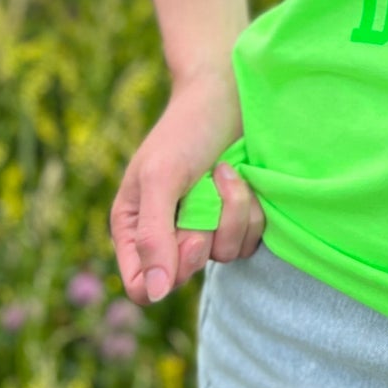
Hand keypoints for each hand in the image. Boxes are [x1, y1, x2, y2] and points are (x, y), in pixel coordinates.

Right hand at [108, 70, 265, 306]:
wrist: (230, 93)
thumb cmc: (186, 131)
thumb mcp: (161, 178)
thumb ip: (153, 236)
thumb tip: (154, 294)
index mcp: (135, 229)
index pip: (142, 286)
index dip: (167, 272)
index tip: (186, 236)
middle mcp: (169, 235)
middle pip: (188, 273)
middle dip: (203, 230)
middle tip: (204, 189)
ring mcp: (207, 228)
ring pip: (225, 255)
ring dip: (232, 211)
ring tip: (225, 170)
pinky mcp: (240, 219)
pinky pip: (252, 239)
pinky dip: (253, 209)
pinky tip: (244, 176)